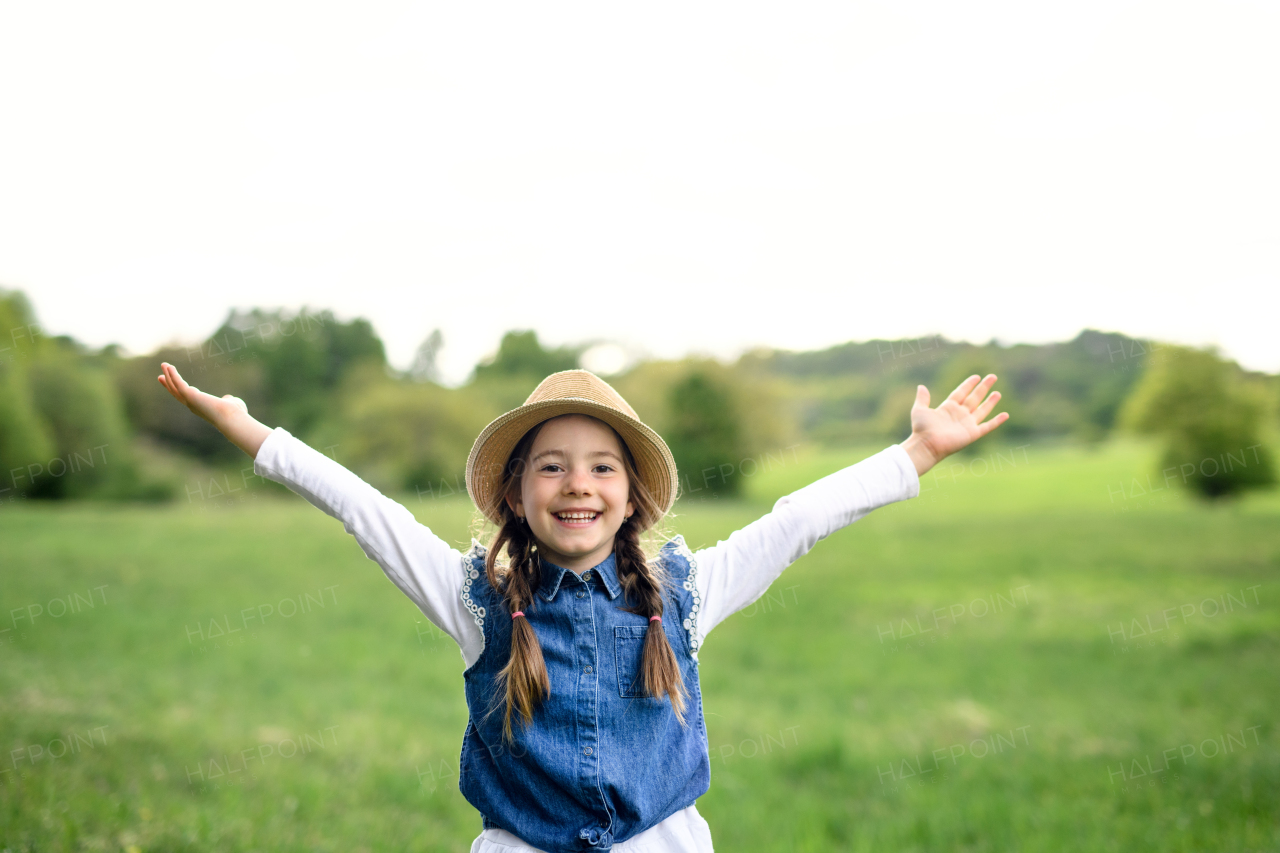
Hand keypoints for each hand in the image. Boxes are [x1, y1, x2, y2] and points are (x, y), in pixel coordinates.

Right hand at [158, 362, 272, 458]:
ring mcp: (190, 401)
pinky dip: (173, 375)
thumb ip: (227, 400)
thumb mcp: (231, 404)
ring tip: (164, 365)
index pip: (186, 398)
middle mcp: (192, 405)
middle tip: (160, 376)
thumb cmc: (235, 413)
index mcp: (200, 407)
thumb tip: (228, 398)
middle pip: (176, 393)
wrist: (232, 418)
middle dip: (168, 384)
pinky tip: (170, 367)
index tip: (174, 385)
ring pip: (175, 387)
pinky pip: (178, 384)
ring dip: (168, 376)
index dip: (178, 390)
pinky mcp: (190, 396)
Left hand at [900, 374, 1007, 475]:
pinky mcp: (972, 434)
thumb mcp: (919, 409)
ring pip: (982, 410)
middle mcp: (959, 414)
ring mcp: (967, 424)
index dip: (968, 385)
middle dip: (983, 388)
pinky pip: (988, 426)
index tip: (976, 377)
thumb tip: (921, 386)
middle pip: (974, 398)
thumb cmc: (921, 429)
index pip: (961, 393)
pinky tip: (1005, 415)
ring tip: (998, 393)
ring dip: (990, 402)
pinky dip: (997, 421)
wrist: (926, 445)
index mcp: (948, 408)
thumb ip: (922, 398)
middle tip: (993, 377)